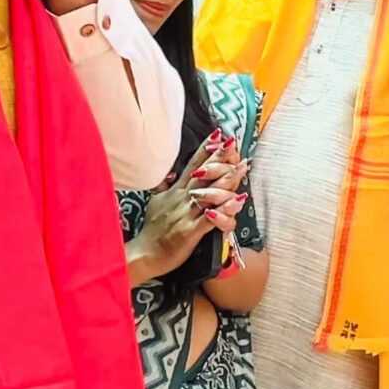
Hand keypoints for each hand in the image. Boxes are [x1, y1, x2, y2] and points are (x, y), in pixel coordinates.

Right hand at [128, 133, 246, 282]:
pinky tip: (237, 202)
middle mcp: (182, 198)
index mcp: (176, 191)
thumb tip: (169, 176)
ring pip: (210, 193)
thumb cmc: (153, 230)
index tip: (218, 134)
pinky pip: (211, 219)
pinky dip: (224, 210)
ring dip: (227, 180)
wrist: (146, 254)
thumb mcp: (156, 202)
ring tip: (242, 167)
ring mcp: (187, 214)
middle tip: (233, 142)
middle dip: (219, 157)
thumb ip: (165, 188)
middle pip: (204, 173)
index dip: (205, 149)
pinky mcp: (191, 231)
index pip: (192, 165)